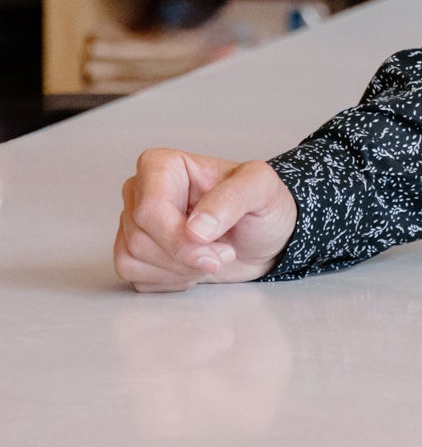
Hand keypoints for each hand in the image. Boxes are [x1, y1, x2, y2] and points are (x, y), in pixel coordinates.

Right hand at [115, 149, 297, 292]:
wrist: (263, 240)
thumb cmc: (261, 206)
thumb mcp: (262, 188)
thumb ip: (233, 198)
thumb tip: (195, 227)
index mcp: (162, 166)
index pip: (150, 209)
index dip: (179, 237)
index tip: (216, 247)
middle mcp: (141, 191)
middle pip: (140, 238)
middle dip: (185, 256)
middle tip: (222, 253)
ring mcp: (134, 222)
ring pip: (132, 259)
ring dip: (179, 270)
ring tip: (209, 256)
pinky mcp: (134, 252)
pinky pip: (134, 276)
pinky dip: (169, 281)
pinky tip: (192, 267)